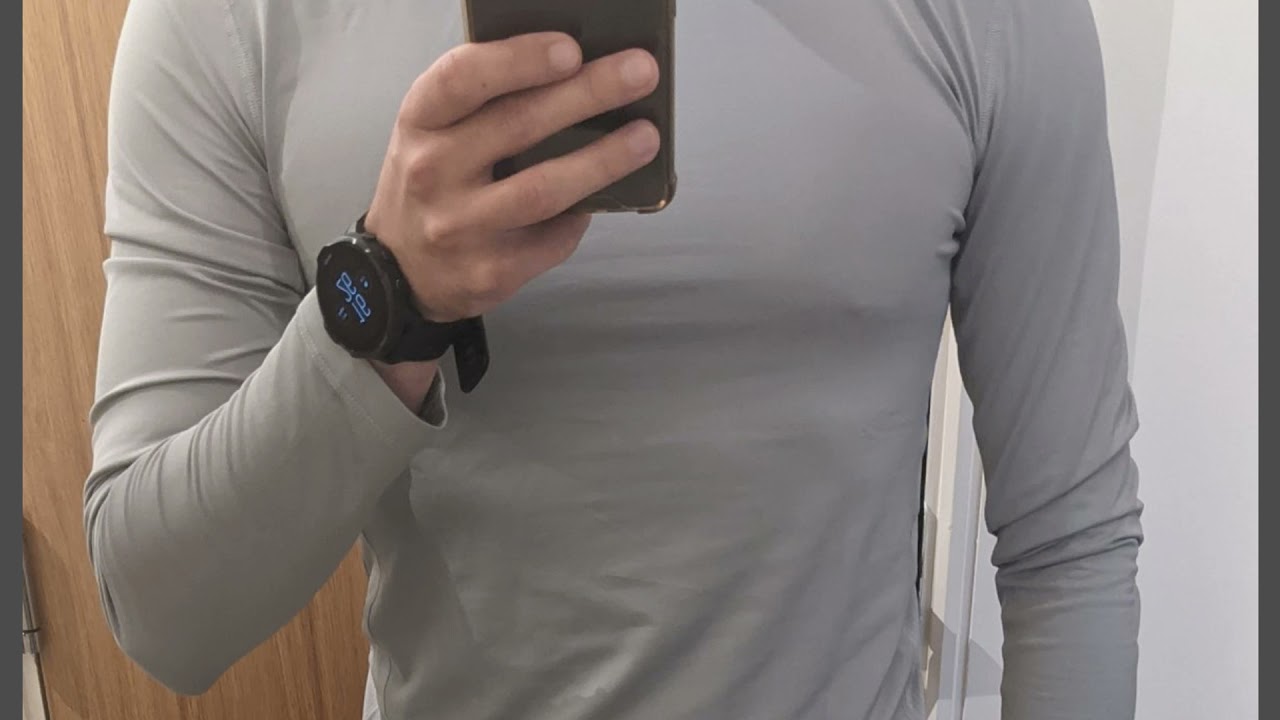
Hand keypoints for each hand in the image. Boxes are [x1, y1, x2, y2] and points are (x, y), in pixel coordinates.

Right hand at [364, 32, 661, 321]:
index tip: (571, 49)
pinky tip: (606, 196)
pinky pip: (553, 237)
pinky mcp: (489, 272)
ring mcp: (460, 227)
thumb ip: (488, 103)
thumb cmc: (435, 184)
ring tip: (646, 137)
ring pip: (544, 188)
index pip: (463, 79)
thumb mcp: (436, 131)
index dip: (519, 60)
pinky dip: (583, 214)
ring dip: (603, 159)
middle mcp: (432, 173)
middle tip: (639, 73)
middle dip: (588, 94)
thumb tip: (578, 76)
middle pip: (518, 125)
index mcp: (420, 122)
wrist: (400, 271)